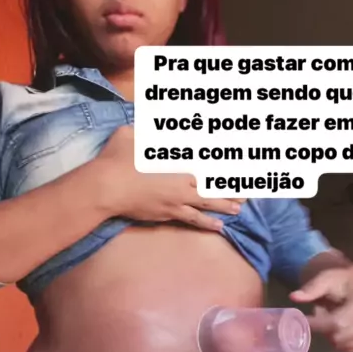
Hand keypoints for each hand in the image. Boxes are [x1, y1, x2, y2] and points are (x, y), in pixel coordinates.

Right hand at [96, 126, 244, 232]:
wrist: (105, 188)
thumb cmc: (116, 159)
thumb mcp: (130, 135)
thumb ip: (142, 131)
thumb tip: (144, 124)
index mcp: (177, 160)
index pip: (207, 163)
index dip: (225, 165)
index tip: (238, 166)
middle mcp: (182, 180)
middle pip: (213, 183)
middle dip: (231, 186)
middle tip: (247, 190)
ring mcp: (176, 199)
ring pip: (208, 202)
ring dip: (225, 204)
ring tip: (239, 208)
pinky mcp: (167, 214)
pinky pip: (193, 219)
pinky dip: (207, 222)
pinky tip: (219, 227)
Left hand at [290, 264, 352, 351]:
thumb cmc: (342, 280)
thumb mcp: (326, 278)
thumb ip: (311, 288)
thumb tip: (293, 296)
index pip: (336, 323)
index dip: (316, 324)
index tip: (302, 320)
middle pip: (337, 337)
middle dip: (323, 328)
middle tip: (320, 314)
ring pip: (340, 345)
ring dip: (330, 334)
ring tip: (332, 317)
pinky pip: (346, 349)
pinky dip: (338, 340)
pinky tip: (340, 325)